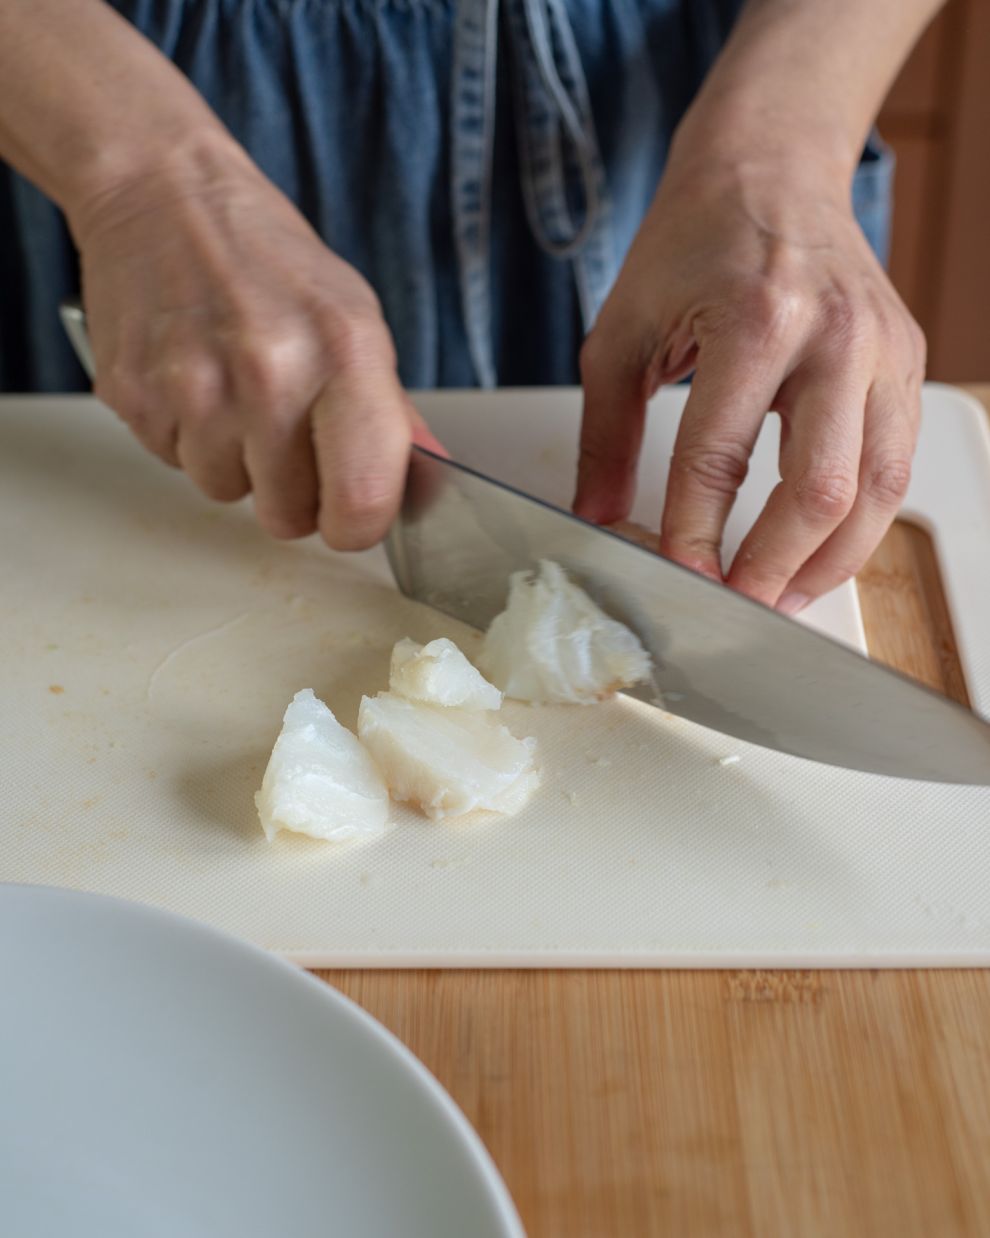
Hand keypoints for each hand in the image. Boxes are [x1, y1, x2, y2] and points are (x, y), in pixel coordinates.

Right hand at [73, 136, 434, 549]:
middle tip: (288, 437)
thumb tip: (427, 485)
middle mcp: (269, 374)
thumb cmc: (269, 260)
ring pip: (227, 493)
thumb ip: (390, 413)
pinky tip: (197, 381)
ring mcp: (194, 387)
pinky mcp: (134, 396)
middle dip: (293, 494)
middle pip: (288, 516)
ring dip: (236, 463)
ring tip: (236, 393)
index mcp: (343, 354)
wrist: (165, 195)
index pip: (361, 501)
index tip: (351, 516)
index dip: (358, 526)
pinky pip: (175, 464)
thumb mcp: (356, 321)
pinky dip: (189, 438)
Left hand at [574, 157, 925, 612]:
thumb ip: (603, 434)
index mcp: (758, 319)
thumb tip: (595, 518)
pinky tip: (815, 554)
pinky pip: (894, 469)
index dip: (694, 534)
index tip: (676, 579)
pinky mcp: (907, 365)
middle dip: (770, 569)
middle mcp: (835, 337)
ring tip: (777, 599)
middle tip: (732, 607)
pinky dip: (858, 527)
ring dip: (825, 564)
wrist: (772, 167)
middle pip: (818, 492)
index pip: (720, 459)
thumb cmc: (693, 240)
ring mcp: (885, 351)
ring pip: (874, 494)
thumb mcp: (621, 331)